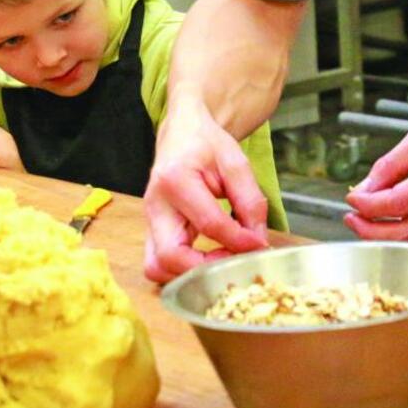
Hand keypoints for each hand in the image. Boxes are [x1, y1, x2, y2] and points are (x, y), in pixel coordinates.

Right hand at [144, 108, 268, 283]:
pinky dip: (181, 270)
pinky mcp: (150, 231)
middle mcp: (155, 204)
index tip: (260, 245)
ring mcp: (148, 221)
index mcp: (175, 180)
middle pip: (169, 256)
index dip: (239, 240)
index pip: (209, 223)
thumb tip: (257, 240)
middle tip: (233, 261)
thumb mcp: (236, 163)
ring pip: (156, 267)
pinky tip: (206, 259)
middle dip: (204, 269)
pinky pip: (158, 264)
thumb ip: (250, 201)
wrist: (182, 133)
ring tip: (220, 258)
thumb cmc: (206, 145)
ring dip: (189, 273)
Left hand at [344, 118, 407, 244]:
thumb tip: (365, 189)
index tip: (353, 198)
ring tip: (371, 224)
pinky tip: (398, 229)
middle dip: (369, 230)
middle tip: (354, 219)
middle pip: (402, 233)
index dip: (366, 205)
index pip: (394, 203)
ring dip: (385, 240)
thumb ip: (391, 164)